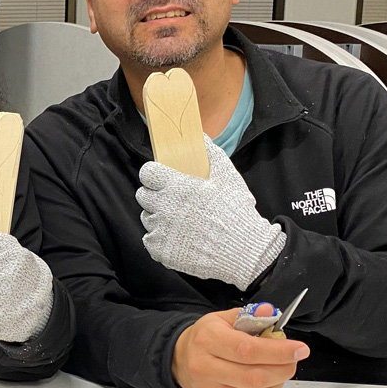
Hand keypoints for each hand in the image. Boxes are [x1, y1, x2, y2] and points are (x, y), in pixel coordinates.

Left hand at [137, 136, 285, 289]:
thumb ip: (211, 153)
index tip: (161, 178)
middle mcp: (164, 207)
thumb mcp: (227, 176)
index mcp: (176, 186)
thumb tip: (201, 137)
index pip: (147, 173)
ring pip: (147, 218)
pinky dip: (161, 239)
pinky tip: (179, 238)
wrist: (243, 250)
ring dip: (159, 217)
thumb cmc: (236, 211)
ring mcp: (161, 230)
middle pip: (142, 195)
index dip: (153, 174)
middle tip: (173, 200)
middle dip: (154, 195)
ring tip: (180, 221)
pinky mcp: (161, 250)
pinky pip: (150, 239)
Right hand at [172, 305, 309, 387]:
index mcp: (207, 341)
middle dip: (283, 369)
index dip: (278, 351)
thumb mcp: (223, 318)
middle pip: (255, 377)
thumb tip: (271, 314)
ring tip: (278, 370)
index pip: (248, 350)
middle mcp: (205, 369)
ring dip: (278, 384)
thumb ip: (250, 316)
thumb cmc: (205, 339)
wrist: (179, 360)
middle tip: (293, 359)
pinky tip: (266, 384)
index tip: (299, 349)